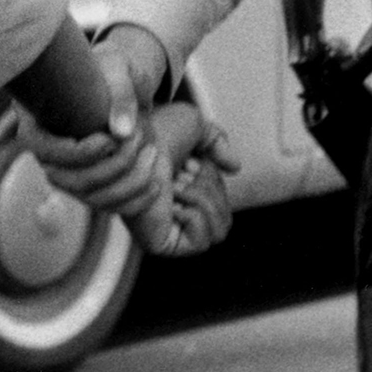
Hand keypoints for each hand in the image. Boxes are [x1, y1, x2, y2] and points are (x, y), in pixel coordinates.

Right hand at [19, 23, 171, 217]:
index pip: (43, 151)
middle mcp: (50, 157)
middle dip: (111, 166)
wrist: (126, 88)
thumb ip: (120, 92)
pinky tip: (156, 180)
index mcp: (38, 122)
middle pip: (71, 180)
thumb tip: (121, 132)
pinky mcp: (96, 190)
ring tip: (153, 151)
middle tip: (138, 138)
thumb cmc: (113, 69)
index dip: (74, 153)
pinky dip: (137, 200)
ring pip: (94, 199)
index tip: (106, 138)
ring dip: (130, 182)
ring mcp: (72, 177)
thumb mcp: (118, 67)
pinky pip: (112, 208)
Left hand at [126, 103, 240, 257]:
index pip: (223, 205)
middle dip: (210, 188)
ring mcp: (170, 232)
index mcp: (185, 196)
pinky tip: (173, 200)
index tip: (189, 162)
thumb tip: (235, 168)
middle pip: (225, 219)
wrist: (136, 139)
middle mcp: (178, 217)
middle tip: (182, 172)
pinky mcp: (161, 244)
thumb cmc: (158, 131)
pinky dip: (194, 215)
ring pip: (218, 232)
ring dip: (203, 199)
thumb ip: (217, 143)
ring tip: (176, 184)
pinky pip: (200, 242)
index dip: (213, 180)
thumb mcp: (196, 128)